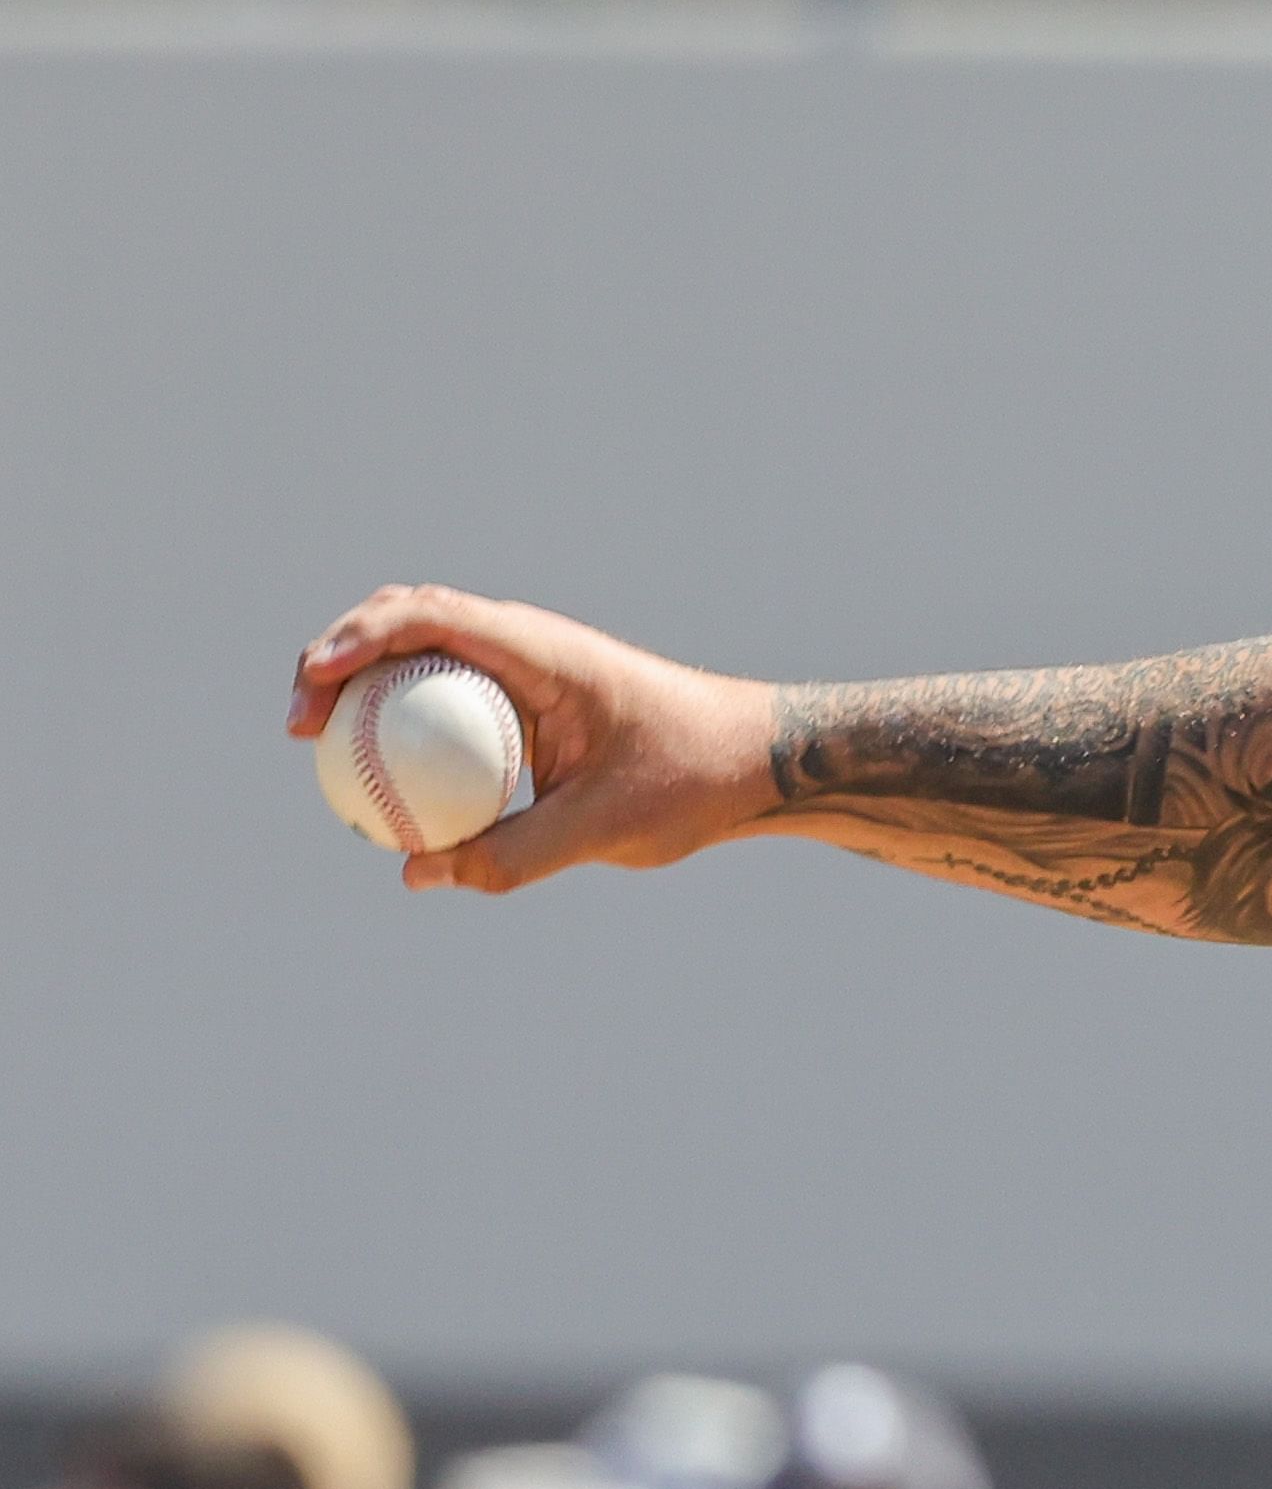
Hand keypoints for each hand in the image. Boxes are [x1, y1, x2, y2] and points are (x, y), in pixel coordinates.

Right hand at [287, 586, 780, 893]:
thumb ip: (512, 855)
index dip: (355, 641)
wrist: (755, 763)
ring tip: (322, 750)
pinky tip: (383, 783)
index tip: (312, 689)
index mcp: (542, 651)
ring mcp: (526, 668)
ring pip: (420, 656)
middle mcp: (527, 644)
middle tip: (299, 729)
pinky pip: (449, 700)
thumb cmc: (692, 782)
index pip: (429, 616)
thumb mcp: (605, 828)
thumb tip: (416, 873)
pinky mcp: (529, 700)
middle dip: (336, 658)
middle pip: (404, 621)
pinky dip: (404, 724)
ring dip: (362, 688)